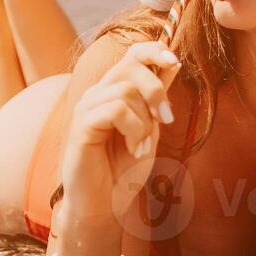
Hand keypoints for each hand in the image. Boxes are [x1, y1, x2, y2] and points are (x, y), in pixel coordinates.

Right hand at [63, 41, 182, 218]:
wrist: (105, 205)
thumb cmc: (124, 169)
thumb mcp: (149, 129)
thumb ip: (156, 99)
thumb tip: (172, 62)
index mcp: (113, 91)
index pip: (132, 54)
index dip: (154, 50)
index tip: (175, 61)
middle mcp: (97, 93)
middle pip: (131, 66)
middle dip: (156, 90)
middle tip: (166, 119)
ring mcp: (86, 107)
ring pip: (125, 92)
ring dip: (144, 121)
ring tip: (142, 146)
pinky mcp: (81, 125)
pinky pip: (115, 110)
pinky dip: (133, 130)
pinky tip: (133, 148)